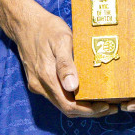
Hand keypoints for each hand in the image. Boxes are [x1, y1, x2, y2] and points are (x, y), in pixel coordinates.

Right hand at [6, 0, 113, 118]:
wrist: (24, 22)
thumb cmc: (47, 28)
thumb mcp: (61, 40)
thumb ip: (65, 64)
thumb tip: (72, 87)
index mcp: (47, 77)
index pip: (69, 106)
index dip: (89, 110)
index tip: (107, 105)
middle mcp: (40, 85)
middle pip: (66, 109)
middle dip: (89, 111)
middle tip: (110, 106)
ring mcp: (37, 84)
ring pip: (61, 103)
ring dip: (81, 107)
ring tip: (102, 102)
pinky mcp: (38, 81)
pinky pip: (57, 95)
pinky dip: (72, 98)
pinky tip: (85, 92)